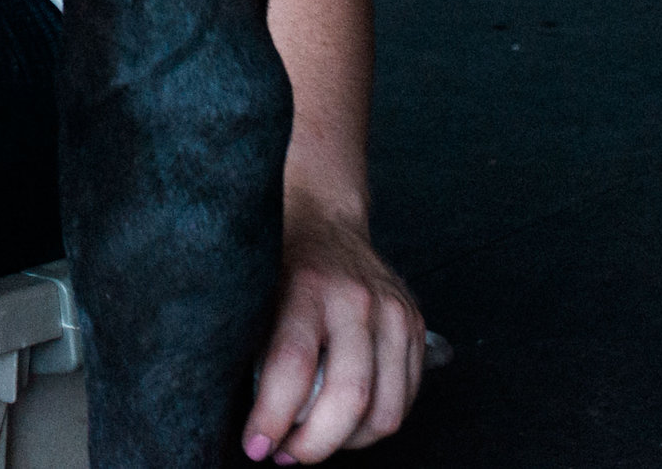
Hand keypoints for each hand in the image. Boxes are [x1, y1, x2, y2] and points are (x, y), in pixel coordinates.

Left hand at [241, 202, 426, 460]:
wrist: (324, 218)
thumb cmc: (278, 261)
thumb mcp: (253, 292)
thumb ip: (256, 348)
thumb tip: (245, 416)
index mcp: (307, 287)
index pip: (292, 366)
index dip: (274, 418)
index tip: (256, 446)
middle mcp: (357, 301)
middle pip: (349, 397)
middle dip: (314, 444)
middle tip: (284, 456)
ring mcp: (394, 313)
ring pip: (386, 410)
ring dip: (347, 443)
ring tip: (314, 443)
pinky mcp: (416, 326)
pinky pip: (406, 398)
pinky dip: (375, 424)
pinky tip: (345, 424)